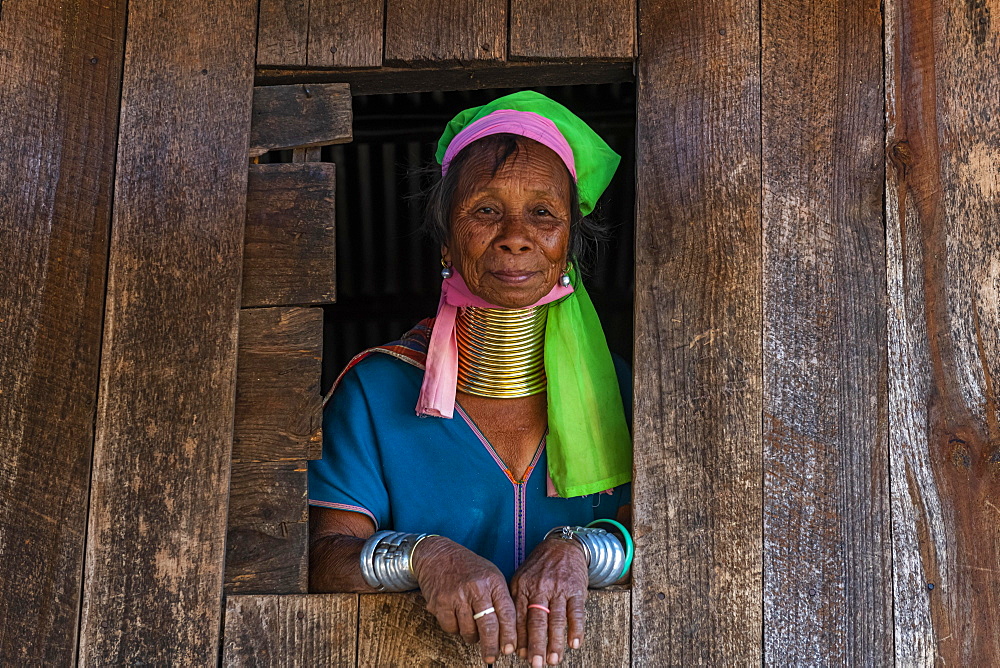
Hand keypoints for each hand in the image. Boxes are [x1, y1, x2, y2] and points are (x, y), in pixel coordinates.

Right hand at [411, 536, 516, 663]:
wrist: (437, 554)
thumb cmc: (468, 568)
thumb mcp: (490, 575)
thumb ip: (500, 598)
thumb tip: (509, 631)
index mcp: (493, 581)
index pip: (506, 613)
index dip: (510, 635)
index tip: (510, 649)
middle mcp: (476, 588)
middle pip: (488, 626)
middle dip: (492, 646)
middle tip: (492, 657)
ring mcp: (457, 596)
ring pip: (469, 631)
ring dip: (472, 637)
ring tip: (472, 630)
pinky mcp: (440, 603)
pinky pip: (451, 628)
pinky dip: (455, 629)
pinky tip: (457, 619)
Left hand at [510, 537, 588, 665]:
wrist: (562, 546)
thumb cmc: (539, 567)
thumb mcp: (521, 578)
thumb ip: (517, 602)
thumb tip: (513, 635)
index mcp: (523, 586)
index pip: (519, 617)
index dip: (520, 638)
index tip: (520, 656)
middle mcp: (539, 588)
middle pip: (537, 621)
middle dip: (536, 645)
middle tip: (535, 663)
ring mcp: (559, 588)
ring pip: (556, 619)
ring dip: (555, 642)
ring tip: (554, 659)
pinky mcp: (576, 589)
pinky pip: (576, 612)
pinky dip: (576, 629)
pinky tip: (574, 643)